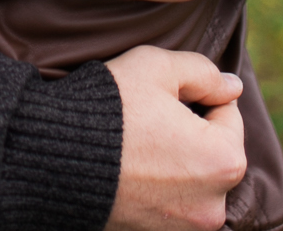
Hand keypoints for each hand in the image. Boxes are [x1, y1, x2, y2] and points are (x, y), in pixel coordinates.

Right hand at [104, 46, 246, 230]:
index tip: (160, 97)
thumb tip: (232, 87)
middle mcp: (213, 205)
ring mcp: (184, 228)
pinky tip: (129, 169)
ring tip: (135, 145)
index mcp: (224, 161)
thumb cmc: (109, 108)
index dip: (194, 95)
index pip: (227, 113)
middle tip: (147, 119)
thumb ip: (203, 72)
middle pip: (211, 151)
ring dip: (173, 160)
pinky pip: (167, 202)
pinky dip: (155, 186)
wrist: (50, 157)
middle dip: (188, 132)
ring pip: (191, 178)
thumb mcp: (156, 67)